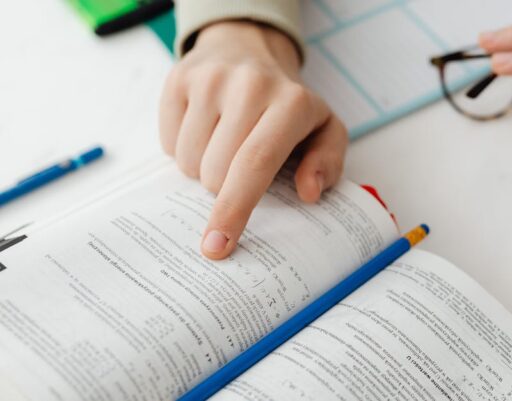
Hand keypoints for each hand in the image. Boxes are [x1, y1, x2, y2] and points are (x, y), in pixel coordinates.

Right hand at [159, 21, 346, 258]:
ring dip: (203, 168)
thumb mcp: (325, 130)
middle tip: (242, 167)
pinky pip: (168, 143)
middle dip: (224, 188)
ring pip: (189, 162)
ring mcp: (210, 79)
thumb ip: (328, 163)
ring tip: (225, 142)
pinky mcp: (178, 78)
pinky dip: (184, 148)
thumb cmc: (289, 104)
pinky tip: (206, 127)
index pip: (255, 164)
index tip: (217, 247)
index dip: (234, 210)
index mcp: (292, 103)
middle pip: (216, 172)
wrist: (250, 47)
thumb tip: (309, 192)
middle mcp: (250, 85)